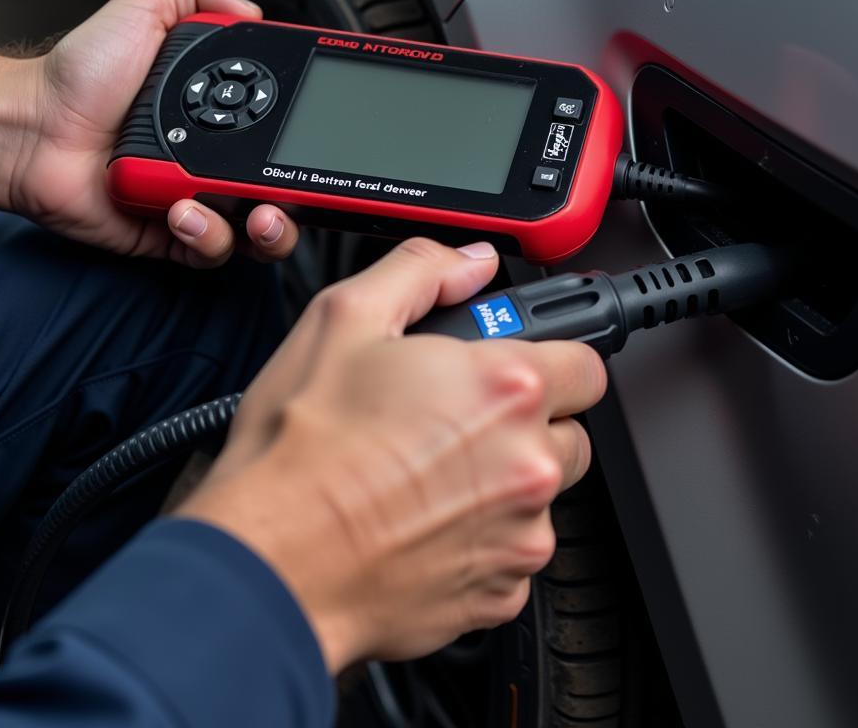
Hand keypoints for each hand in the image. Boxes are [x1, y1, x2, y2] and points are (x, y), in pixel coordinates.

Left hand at [0, 0, 299, 265]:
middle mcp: (218, 161)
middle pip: (288, 192)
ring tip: (257, 214)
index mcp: (223, 117)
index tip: (320, 135)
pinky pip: (211, 251)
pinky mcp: (172, 236)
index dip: (309, 139)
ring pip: (260, 234)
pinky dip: (209, 236)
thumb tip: (252, 8)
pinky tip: (186, 209)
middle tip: (298, 192)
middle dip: (306, 200)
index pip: (285, 132)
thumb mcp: (143, 11)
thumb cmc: (80, 74)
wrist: (32, 124)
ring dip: (270, 230)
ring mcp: (199, 201)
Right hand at [178, 238, 607, 671]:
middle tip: (457, 421)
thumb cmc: (301, 449)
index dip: (548, 359)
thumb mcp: (345, 319)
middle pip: (568, 434)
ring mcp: (519, 537)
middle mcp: (529, 464)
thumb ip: (422, 272)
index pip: (585, 364)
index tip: (515, 369)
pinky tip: (420, 522)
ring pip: (540, 497)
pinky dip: (480, 540)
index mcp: (505, 389)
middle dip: (527, 424)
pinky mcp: (499, 595)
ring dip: (502, 484)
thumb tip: (471, 262)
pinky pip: (511, 555)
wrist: (271, 561)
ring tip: (426, 474)